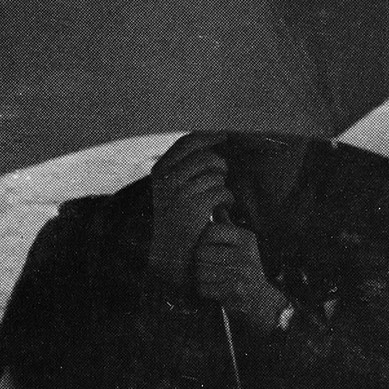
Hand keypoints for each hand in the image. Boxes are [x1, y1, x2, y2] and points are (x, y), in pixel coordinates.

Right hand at [149, 133, 232, 286]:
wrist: (173, 252)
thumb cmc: (178, 218)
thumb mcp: (172, 189)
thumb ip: (184, 166)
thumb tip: (208, 139)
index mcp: (160, 171)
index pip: (187, 143)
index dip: (208, 137)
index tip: (224, 136)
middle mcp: (167, 179)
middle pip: (206, 157)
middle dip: (220, 166)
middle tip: (222, 179)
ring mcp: (180, 192)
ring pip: (217, 175)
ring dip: (224, 186)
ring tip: (221, 199)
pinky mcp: (196, 206)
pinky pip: (223, 191)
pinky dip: (229, 200)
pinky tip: (226, 209)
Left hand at [194, 219, 286, 334]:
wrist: (260, 300)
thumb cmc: (245, 268)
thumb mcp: (242, 243)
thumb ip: (227, 225)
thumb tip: (217, 204)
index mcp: (246, 238)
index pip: (211, 230)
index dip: (202, 239)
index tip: (206, 247)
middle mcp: (246, 254)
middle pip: (201, 252)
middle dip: (198, 261)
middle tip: (205, 265)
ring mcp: (241, 273)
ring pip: (200, 271)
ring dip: (200, 276)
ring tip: (209, 276)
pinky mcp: (234, 292)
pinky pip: (203, 288)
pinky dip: (203, 289)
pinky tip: (212, 288)